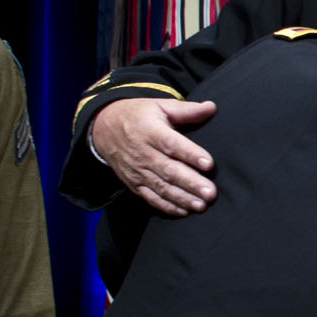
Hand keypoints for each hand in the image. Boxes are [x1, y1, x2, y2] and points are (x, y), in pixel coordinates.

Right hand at [89, 96, 218, 214]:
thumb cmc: (139, 116)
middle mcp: (143, 153)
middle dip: (190, 183)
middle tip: (211, 193)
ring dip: (182, 198)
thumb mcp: (159, 106)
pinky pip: (150, 197)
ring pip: (161, 187)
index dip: (190, 154)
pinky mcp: (134, 183)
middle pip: (168, 170)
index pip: (171, 144)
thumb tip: (212, 107)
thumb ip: (186, 110)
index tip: (208, 164)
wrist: (104, 128)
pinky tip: (184, 211)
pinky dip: (166, 206)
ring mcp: (137, 170)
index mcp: (150, 131)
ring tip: (201, 205)